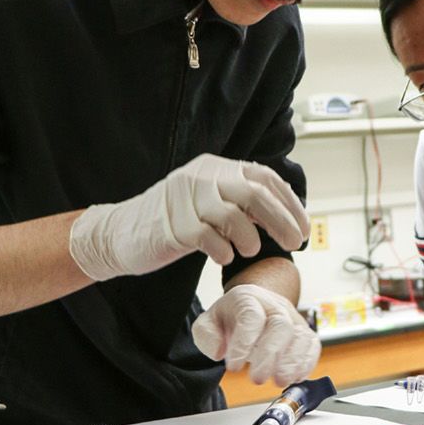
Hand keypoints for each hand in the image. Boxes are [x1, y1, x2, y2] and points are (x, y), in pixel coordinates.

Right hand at [69, 154, 308, 280]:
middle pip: (254, 193)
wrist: (120, 233)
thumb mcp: (209, 205)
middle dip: (282, 220)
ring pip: (233, 213)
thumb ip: (241, 204)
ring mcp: (184, 199)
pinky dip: (223, 250)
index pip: (263, 177)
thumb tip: (285, 216)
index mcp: (214, 167)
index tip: (304, 227)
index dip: (289, 203)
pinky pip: (209, 237)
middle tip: (296, 243)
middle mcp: (201, 177)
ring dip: (250, 237)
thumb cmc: (173, 223)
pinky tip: (223, 257)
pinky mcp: (172, 226)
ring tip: (249, 250)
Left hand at [191, 284, 321, 385]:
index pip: (251, 317)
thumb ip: (207, 335)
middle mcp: (274, 306)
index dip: (243, 343)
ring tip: (280, 382)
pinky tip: (295, 378)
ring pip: (301, 335)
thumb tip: (220, 351)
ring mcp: (292, 318)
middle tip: (258, 379)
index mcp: (248, 299)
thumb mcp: (208, 323)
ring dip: (292, 362)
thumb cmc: (230, 319)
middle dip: (270, 355)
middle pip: (280, 325)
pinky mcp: (304, 333)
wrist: (254, 307)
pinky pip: (312, 345)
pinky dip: (306, 363)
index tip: (232, 367)